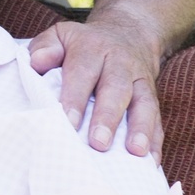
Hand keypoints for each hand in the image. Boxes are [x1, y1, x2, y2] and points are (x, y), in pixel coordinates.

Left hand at [29, 17, 163, 158]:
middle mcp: (120, 64)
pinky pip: (158, 118)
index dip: (75, 98)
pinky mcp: (154, 96)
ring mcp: (140, 81)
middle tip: (98, 143)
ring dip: (140, 129)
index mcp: (92, 48)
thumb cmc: (84, 43)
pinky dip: (156, 140)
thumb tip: (36, 62)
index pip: (82, 73)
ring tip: (135, 152)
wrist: (128, 33)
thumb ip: (46, 47)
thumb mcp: (62, 35)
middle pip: (116, 90)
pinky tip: (152, 161)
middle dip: (107, 118)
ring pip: (144, 104)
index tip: (68, 122)